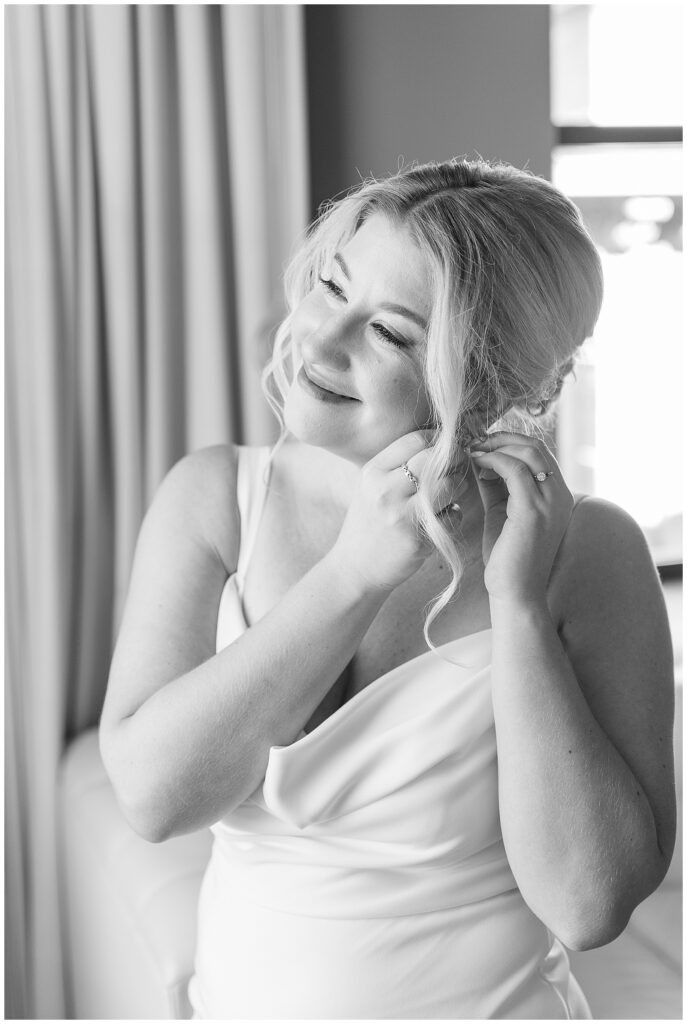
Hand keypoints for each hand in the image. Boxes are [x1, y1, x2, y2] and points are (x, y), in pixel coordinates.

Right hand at [330, 430, 464, 592]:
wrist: (354, 569)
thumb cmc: (368, 524)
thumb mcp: (371, 487)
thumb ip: (397, 465)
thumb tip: (440, 442)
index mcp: (373, 472)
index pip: (416, 440)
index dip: (438, 440)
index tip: (446, 448)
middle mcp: (385, 491)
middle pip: (436, 458)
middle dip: (455, 459)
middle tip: (458, 466)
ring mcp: (402, 516)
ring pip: (450, 485)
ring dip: (459, 486)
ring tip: (450, 493)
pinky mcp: (418, 540)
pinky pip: (454, 514)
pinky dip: (455, 513)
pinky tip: (442, 518)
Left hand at [469, 432, 573, 604]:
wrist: (515, 593)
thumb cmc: (507, 557)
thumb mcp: (501, 512)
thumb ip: (496, 486)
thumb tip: (479, 459)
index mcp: (557, 496)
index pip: (539, 453)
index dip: (510, 442)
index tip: (482, 442)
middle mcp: (560, 495)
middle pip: (536, 446)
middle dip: (502, 438)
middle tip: (474, 440)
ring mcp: (550, 502)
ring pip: (528, 452)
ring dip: (496, 445)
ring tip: (472, 450)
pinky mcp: (533, 510)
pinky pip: (515, 469)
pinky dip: (493, 460)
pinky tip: (475, 463)